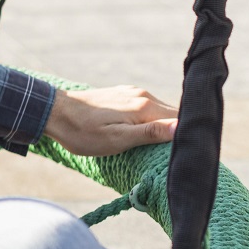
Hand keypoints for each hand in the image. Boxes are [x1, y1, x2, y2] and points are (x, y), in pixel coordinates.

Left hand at [43, 86, 178, 156]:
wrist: (53, 113)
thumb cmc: (82, 132)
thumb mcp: (117, 139)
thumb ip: (149, 133)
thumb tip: (182, 127)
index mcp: (144, 106)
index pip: (182, 119)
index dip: (190, 135)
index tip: (194, 153)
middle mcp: (142, 95)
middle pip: (174, 115)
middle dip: (180, 132)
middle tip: (183, 155)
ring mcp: (132, 93)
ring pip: (160, 112)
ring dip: (164, 127)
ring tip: (165, 148)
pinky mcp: (122, 95)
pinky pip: (145, 108)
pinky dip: (150, 121)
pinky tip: (145, 134)